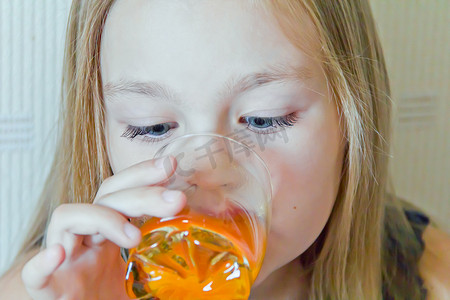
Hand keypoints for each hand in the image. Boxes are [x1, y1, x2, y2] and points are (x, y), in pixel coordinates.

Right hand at [21, 157, 185, 299]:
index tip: (171, 166)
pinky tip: (58, 255)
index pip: (122, 193)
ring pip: (69, 217)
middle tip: (175, 199)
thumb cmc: (103, 296)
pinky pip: (34, 272)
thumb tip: (196, 275)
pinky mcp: (45, 287)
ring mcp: (64, 258)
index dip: (143, 176)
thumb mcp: (138, 280)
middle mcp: (85, 238)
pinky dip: (42, 263)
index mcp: (107, 234)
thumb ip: (162, 273)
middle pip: (105, 198)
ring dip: (103, 219)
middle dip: (141, 193)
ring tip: (134, 237)